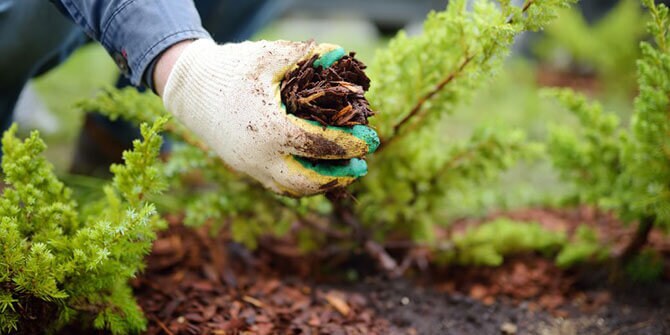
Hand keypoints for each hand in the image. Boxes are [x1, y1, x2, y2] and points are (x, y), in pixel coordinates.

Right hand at [160, 39, 378, 195]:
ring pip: (292, 189)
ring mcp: (249, 166)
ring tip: (344, 171)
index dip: (349, 144)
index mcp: (269, 129)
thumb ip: (307, 56)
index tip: (370, 139)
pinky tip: (318, 170)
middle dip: (339, 175)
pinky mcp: (243, 167)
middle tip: (361, 165)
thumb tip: (342, 54)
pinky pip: (277, 184)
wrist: (189, 87)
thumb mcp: (270, 57)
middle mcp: (259, 156)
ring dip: (322, 184)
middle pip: (308, 182)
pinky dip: (301, 182)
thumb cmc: (232, 68)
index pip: (319, 146)